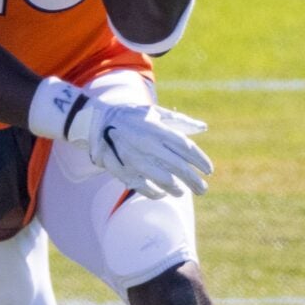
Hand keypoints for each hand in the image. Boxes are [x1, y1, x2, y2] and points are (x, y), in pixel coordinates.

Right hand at [67, 95, 212, 197]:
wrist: (96, 122)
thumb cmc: (130, 116)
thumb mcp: (154, 112)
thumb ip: (179, 121)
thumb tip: (203, 128)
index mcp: (157, 129)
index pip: (186, 148)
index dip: (200, 160)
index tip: (209, 170)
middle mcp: (148, 145)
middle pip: (179, 167)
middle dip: (194, 180)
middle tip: (203, 189)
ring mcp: (135, 159)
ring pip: (163, 180)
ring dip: (177, 189)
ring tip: (183, 192)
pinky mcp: (123, 170)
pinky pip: (144, 187)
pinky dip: (155, 193)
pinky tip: (162, 193)